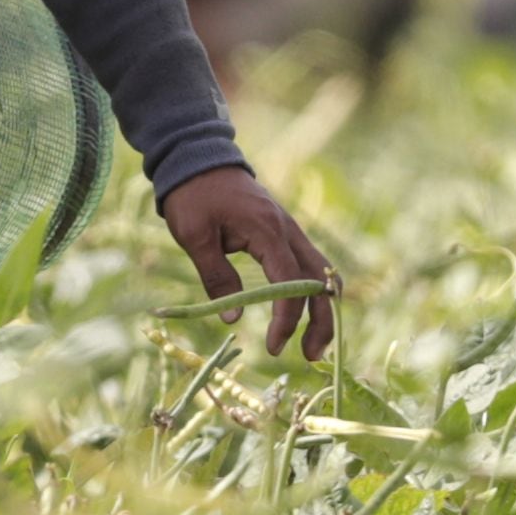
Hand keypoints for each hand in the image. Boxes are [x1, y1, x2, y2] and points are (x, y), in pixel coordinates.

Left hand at [161, 166, 338, 360]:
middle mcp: (288, 231)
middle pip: (320, 282)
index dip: (286, 318)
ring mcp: (290, 230)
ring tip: (313, 345)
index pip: (289, 283)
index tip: (273, 345)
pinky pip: (310, 266)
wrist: (198, 158)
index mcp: (267, 231)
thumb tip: (233, 318)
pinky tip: (306, 314)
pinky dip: (314, 293)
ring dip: (322, 309)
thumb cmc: (193, 196)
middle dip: (320, 321)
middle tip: (308, 356)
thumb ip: (216, 276)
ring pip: (321, 274)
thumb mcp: (195, 236)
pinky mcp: (285, 233)